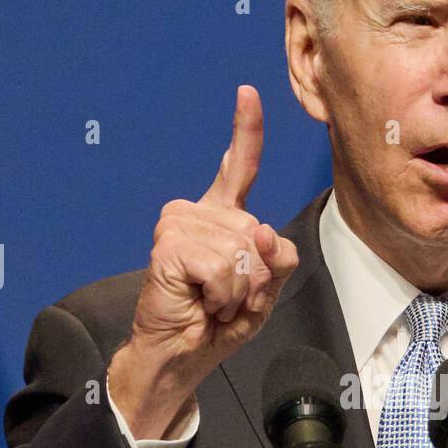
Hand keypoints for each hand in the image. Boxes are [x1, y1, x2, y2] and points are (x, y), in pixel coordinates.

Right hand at [108, 85, 298, 438]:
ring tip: (213, 300)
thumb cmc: (218, 323)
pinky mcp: (170, 245)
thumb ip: (277, 259)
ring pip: (244, 251)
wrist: (180, 355)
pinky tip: (202, 300)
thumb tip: (262, 231)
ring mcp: (179, 225)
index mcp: (221, 218)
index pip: (238, 168)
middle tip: (227, 297)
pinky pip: (225, 266)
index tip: (247, 92)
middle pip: (260, 231)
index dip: (245, 130)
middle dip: (257, 277)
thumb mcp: (265, 291)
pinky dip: (224, 294)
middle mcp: (198, 214)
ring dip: (239, 290)